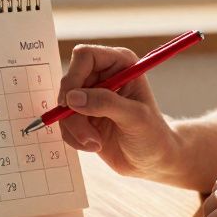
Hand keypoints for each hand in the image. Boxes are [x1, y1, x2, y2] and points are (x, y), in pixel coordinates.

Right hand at [57, 44, 180, 181]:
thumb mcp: (135, 117)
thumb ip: (106, 103)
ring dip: (75, 129)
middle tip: (88, 135)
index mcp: (120, 64)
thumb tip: (73, 97)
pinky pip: (64, 122)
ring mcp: (91, 96)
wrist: (152, 159)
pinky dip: (73, 137)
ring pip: (63, 105)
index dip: (74, 76)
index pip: (85, 56)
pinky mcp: (82, 115)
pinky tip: (94, 145)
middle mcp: (103, 75)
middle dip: (73, 112)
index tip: (70, 102)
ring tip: (95, 143)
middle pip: (69, 82)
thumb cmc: (153, 135)